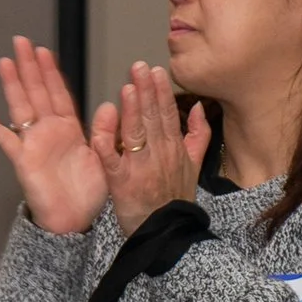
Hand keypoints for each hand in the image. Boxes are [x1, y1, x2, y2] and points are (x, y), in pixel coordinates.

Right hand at [0, 36, 108, 234]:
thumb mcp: (104, 156)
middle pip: (36, 92)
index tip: (44, 50)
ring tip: (4, 62)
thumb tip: (111, 103)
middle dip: (29, 66)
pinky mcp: (24, 162)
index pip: (57, 93)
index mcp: (68, 128)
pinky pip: (8, 143)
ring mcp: (33, 144)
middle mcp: (48, 131)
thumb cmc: (88, 192)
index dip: (50, 71)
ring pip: (21, 108)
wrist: (75, 220)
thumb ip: (106, 131)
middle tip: (21, 41)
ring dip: (12, 86)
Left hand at [100, 62, 211, 235]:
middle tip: (139, 67)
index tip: (156, 70)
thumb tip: (199, 105)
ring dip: (132, 109)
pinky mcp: (121, 182)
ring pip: (136, 133)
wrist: (165, 234)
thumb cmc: (175, 199)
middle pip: (152, 117)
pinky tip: (102, 122)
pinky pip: (111, 158)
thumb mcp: (193, 165)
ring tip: (128, 87)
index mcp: (174, 148)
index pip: (168, 113)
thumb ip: (198, 134)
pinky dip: (106, 140)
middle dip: (146, 91)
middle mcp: (159, 155)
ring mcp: (140, 168)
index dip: (162, 91)